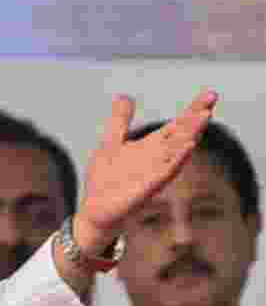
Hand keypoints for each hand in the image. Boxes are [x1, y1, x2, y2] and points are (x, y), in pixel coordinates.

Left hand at [75, 90, 217, 251]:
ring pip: (176, 152)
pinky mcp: (145, 189)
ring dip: (189, 135)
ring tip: (203, 117)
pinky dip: (175, 160)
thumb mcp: (110, 143)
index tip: (211, 94)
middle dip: (195, 119)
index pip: (176, 125)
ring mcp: (153, 174)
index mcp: (150, 147)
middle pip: (181, 135)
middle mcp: (156, 159)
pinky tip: (187, 147)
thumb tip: (125, 96)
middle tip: (211, 101)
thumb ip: (120, 120)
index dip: (192, 110)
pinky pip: (164, 173)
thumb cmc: (106, 179)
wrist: (95, 211)